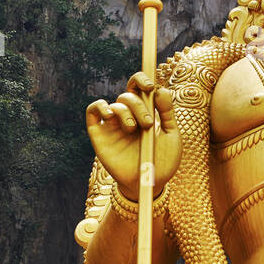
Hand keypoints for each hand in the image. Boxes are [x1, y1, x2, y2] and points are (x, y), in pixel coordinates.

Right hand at [85, 72, 180, 200]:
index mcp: (146, 112)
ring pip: (115, 105)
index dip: (142, 80)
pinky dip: (99, 107)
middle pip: (128, 96)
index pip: (139, 87)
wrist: (149, 184)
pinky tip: (109, 115)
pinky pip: (92, 112)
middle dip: (139, 105)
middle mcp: (128, 115)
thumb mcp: (171, 136)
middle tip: (148, 123)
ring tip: (132, 129)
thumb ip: (167, 112)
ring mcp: (113, 125)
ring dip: (125, 112)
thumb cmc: (162, 161)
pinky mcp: (99, 135)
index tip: (150, 86)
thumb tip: (161, 89)